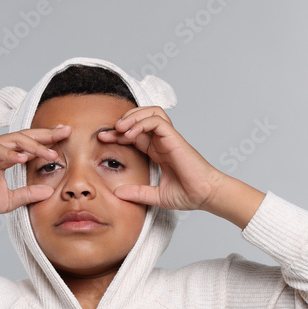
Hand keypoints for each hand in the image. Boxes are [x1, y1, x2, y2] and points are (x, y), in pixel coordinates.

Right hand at [0, 126, 70, 229]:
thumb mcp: (12, 199)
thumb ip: (29, 193)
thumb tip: (49, 192)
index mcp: (4, 156)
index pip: (29, 143)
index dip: (47, 139)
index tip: (65, 135)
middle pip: (24, 136)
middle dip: (45, 134)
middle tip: (64, 132)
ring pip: (12, 140)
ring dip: (32, 146)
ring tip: (49, 152)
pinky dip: (8, 153)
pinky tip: (22, 158)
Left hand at [96, 106, 224, 211]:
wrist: (205, 196)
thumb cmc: (188, 194)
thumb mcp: (155, 196)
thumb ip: (137, 193)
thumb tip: (117, 194)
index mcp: (157, 151)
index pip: (134, 134)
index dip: (117, 134)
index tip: (103, 140)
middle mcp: (162, 142)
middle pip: (140, 119)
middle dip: (121, 122)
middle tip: (107, 133)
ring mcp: (169, 138)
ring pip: (150, 112)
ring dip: (132, 116)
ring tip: (119, 128)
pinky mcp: (174, 138)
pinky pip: (156, 120)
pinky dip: (141, 123)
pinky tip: (130, 134)